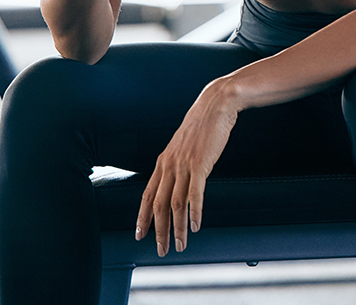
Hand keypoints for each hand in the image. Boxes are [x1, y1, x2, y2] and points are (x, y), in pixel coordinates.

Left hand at [135, 79, 239, 255]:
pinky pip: (195, 193)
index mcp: (163, 162)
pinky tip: (196, 226)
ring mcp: (184, 165)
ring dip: (178, 228)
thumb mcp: (182, 146)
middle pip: (158, 205)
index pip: (146, 195)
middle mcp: (169, 165)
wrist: (215, 105)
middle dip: (159, 231)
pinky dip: (195, 212)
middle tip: (161, 249)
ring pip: (176, 204)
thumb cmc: (202, 126)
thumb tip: (176, 179)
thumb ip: (177, 163)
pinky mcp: (200, 164)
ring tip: (181, 244)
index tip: (140, 235)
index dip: (142, 217)